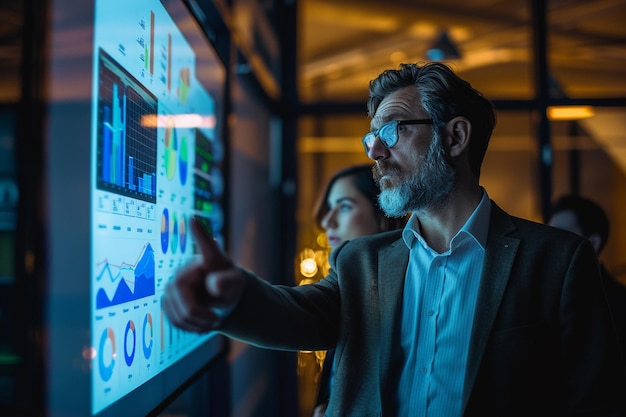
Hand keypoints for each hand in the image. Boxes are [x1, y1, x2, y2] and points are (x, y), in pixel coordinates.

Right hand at [162, 217, 243, 331]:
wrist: (220, 296)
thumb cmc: (229, 284)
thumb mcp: (234, 284)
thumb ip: (226, 283)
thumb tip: (213, 285)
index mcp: (205, 260)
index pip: (203, 246)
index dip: (199, 233)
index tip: (195, 219)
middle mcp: (183, 270)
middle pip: (179, 296)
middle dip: (198, 314)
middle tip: (217, 320)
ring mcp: (172, 286)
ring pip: (176, 314)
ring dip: (196, 324)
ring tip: (212, 321)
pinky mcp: (168, 300)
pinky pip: (174, 320)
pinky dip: (189, 327)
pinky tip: (201, 324)